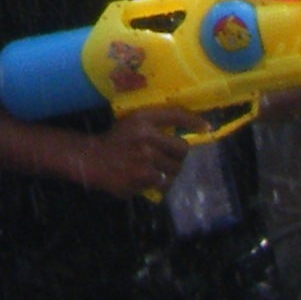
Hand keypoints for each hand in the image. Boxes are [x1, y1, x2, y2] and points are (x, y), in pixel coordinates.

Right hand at [63, 114, 193, 198]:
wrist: (93, 160)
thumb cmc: (118, 140)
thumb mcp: (134, 123)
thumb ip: (156, 123)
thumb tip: (189, 128)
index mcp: (143, 118)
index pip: (175, 115)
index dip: (194, 121)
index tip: (206, 127)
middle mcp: (145, 137)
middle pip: (182, 148)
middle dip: (179, 154)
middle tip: (171, 156)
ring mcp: (144, 160)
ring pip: (175, 169)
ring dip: (170, 171)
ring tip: (158, 169)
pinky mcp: (142, 179)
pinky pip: (163, 184)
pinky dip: (159, 184)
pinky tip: (149, 180)